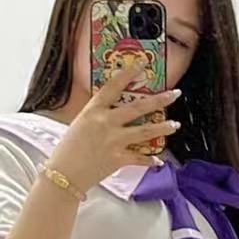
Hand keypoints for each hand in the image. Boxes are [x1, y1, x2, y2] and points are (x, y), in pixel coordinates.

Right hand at [53, 60, 179, 195]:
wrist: (63, 174)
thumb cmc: (67, 149)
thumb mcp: (79, 123)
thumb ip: (97, 115)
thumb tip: (112, 109)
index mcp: (93, 110)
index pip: (114, 86)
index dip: (129, 73)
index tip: (143, 63)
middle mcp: (106, 122)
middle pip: (138, 107)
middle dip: (159, 100)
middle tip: (174, 94)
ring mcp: (114, 141)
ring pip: (145, 131)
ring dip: (162, 128)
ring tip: (175, 125)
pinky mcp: (118, 159)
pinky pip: (139, 158)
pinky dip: (149, 161)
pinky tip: (159, 160)